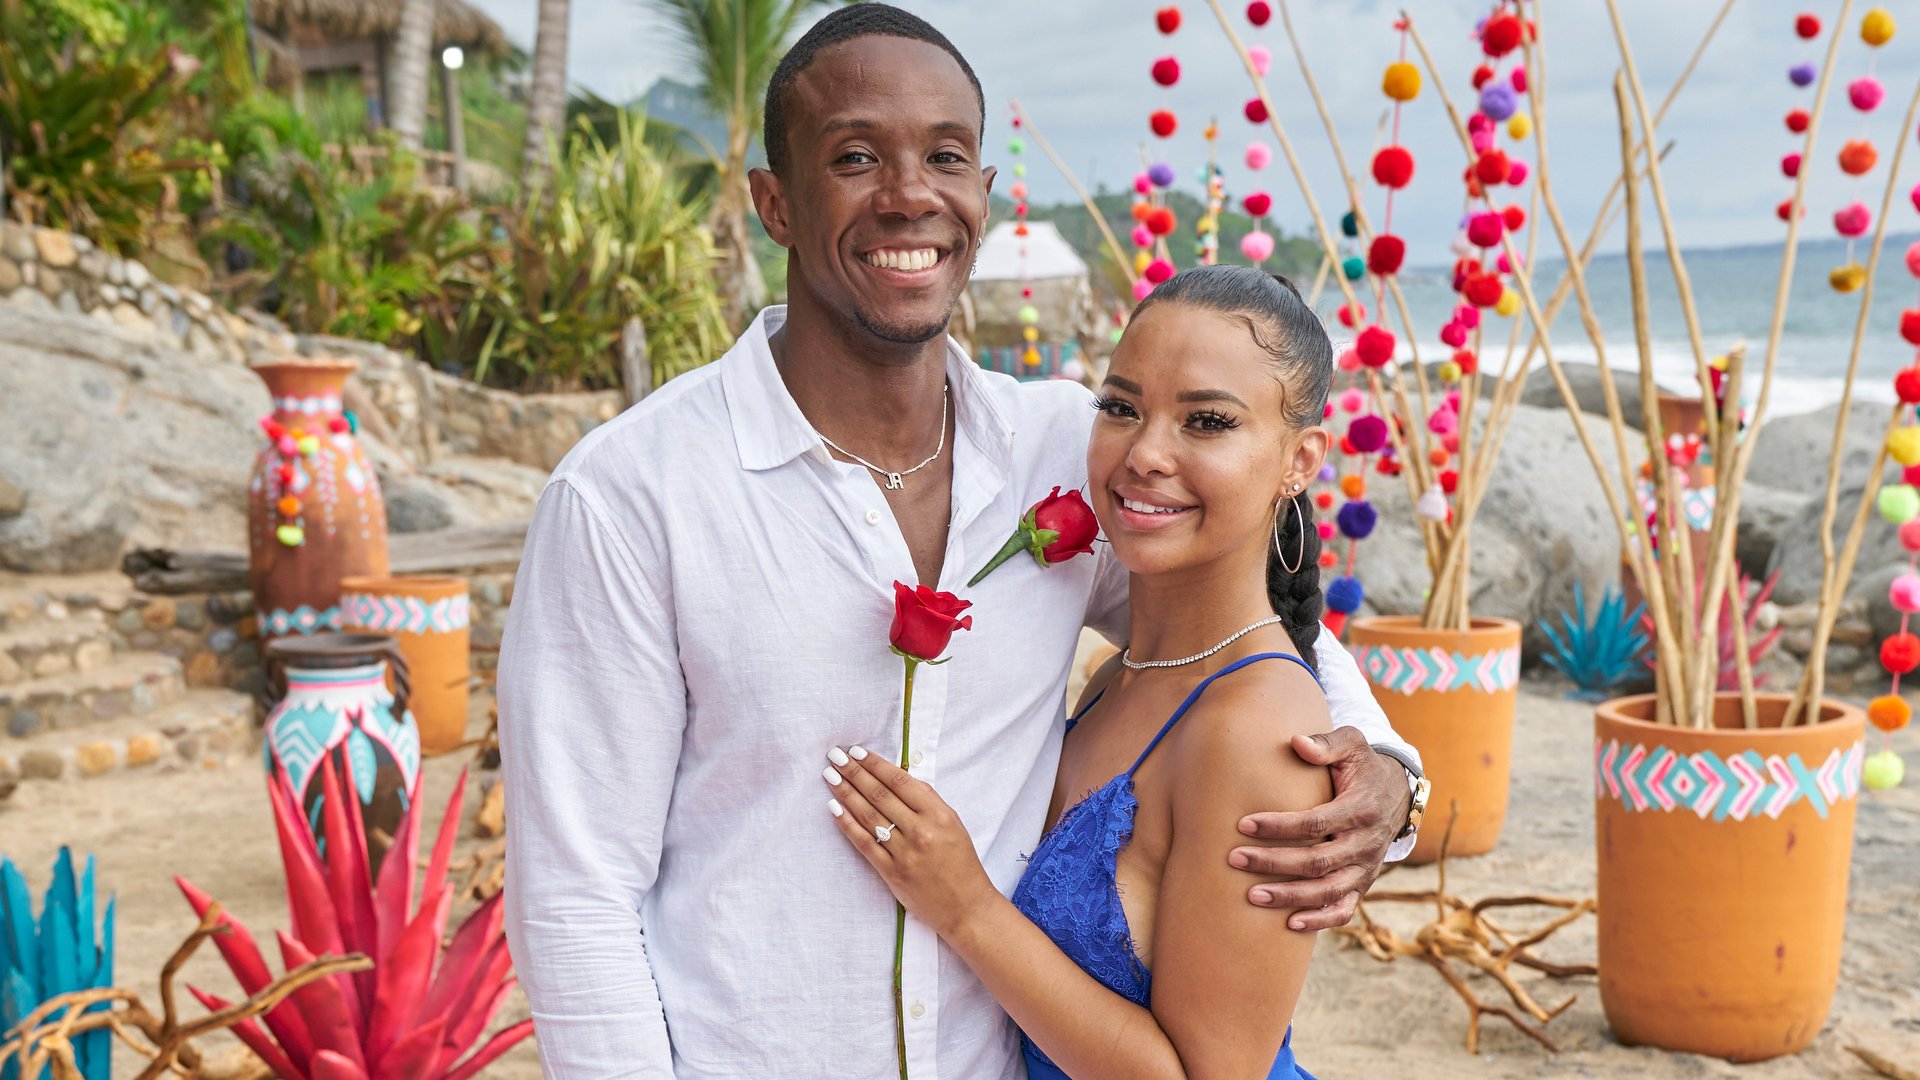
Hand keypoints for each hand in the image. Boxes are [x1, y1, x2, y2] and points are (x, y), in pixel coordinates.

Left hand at [822, 745, 999, 936]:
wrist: (966, 906)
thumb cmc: (961, 862)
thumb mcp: (953, 823)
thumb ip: (927, 799)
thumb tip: (899, 776)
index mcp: (938, 814)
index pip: (899, 781)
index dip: (875, 764)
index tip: (857, 751)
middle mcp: (921, 831)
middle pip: (879, 795)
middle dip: (854, 772)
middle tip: (835, 756)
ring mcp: (904, 853)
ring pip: (868, 816)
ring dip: (845, 793)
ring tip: (830, 776)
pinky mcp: (891, 873)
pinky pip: (864, 843)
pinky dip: (847, 824)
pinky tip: (834, 809)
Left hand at [1227, 727, 1411, 930]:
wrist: (1397, 794)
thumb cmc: (1363, 767)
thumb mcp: (1352, 745)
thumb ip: (1326, 744)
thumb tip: (1295, 742)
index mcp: (1361, 809)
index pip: (1316, 823)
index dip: (1280, 825)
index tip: (1244, 823)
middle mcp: (1366, 844)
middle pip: (1317, 862)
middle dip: (1273, 862)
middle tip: (1234, 858)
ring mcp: (1365, 869)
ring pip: (1327, 891)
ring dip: (1289, 897)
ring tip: (1251, 896)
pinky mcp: (1363, 885)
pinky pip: (1344, 910)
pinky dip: (1319, 921)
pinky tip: (1290, 924)